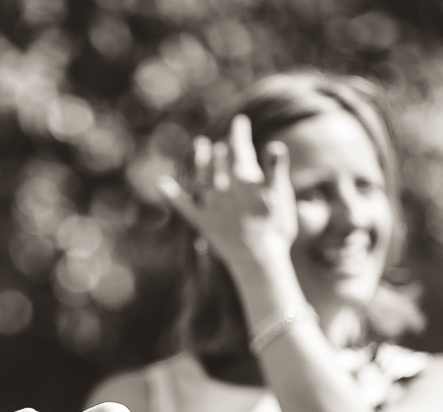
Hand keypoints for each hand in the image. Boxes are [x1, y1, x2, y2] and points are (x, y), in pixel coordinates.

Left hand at [158, 114, 300, 304]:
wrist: (258, 259)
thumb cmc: (276, 228)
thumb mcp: (281, 196)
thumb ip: (276, 169)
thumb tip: (275, 145)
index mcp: (245, 176)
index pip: (240, 146)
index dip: (239, 132)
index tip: (240, 121)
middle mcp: (223, 185)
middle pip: (220, 158)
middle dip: (221, 147)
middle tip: (222, 140)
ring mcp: (210, 203)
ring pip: (202, 174)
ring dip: (200, 158)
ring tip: (200, 145)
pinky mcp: (201, 220)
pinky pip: (182, 204)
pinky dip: (171, 193)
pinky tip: (161, 183)